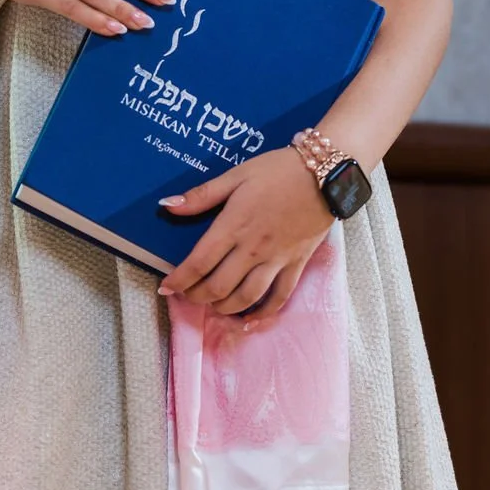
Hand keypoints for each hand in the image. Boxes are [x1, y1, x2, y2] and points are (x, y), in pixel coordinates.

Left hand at [158, 147, 333, 325]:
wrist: (324, 174)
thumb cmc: (277, 170)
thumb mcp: (236, 175)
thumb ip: (202, 195)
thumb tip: (167, 206)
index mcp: (234, 225)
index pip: (199, 262)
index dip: (178, 280)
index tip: (165, 288)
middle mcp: (252, 249)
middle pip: (218, 286)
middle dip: (197, 296)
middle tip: (186, 295)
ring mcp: (276, 260)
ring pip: (245, 297)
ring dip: (224, 308)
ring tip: (212, 305)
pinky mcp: (296, 265)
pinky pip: (278, 298)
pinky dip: (262, 313)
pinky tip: (249, 319)